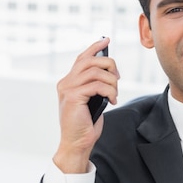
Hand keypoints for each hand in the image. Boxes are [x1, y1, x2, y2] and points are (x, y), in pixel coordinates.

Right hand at [53, 37, 119, 172]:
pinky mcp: (73, 97)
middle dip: (109, 65)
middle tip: (117, 79)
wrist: (77, 143)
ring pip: (96, 72)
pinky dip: (110, 91)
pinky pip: (98, 85)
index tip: (106, 39)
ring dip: (111, 82)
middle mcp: (65, 82)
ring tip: (114, 93)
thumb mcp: (92, 99)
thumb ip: (95, 84)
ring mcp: (67, 89)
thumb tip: (110, 70)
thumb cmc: (86, 123)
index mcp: (68, 81)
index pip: (81, 58)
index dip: (94, 47)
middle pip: (91, 61)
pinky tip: (112, 100)